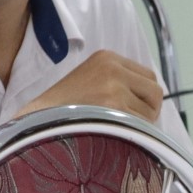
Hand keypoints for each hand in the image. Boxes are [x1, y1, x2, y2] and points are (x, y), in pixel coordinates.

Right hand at [23, 49, 163, 124]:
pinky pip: (141, 125)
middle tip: (130, 122)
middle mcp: (113, 68)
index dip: (144, 96)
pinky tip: (112, 134)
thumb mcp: (90, 79)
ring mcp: (114, 88)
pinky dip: (132, 134)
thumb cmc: (63, 107)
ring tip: (114, 127)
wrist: (37, 121)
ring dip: (140, 123)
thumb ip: (118, 81)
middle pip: (155, 91)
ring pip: (151, 110)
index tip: (132, 108)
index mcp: (107, 58)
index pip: (149, 75)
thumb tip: (153, 98)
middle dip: (148, 109)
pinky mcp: (114, 107)